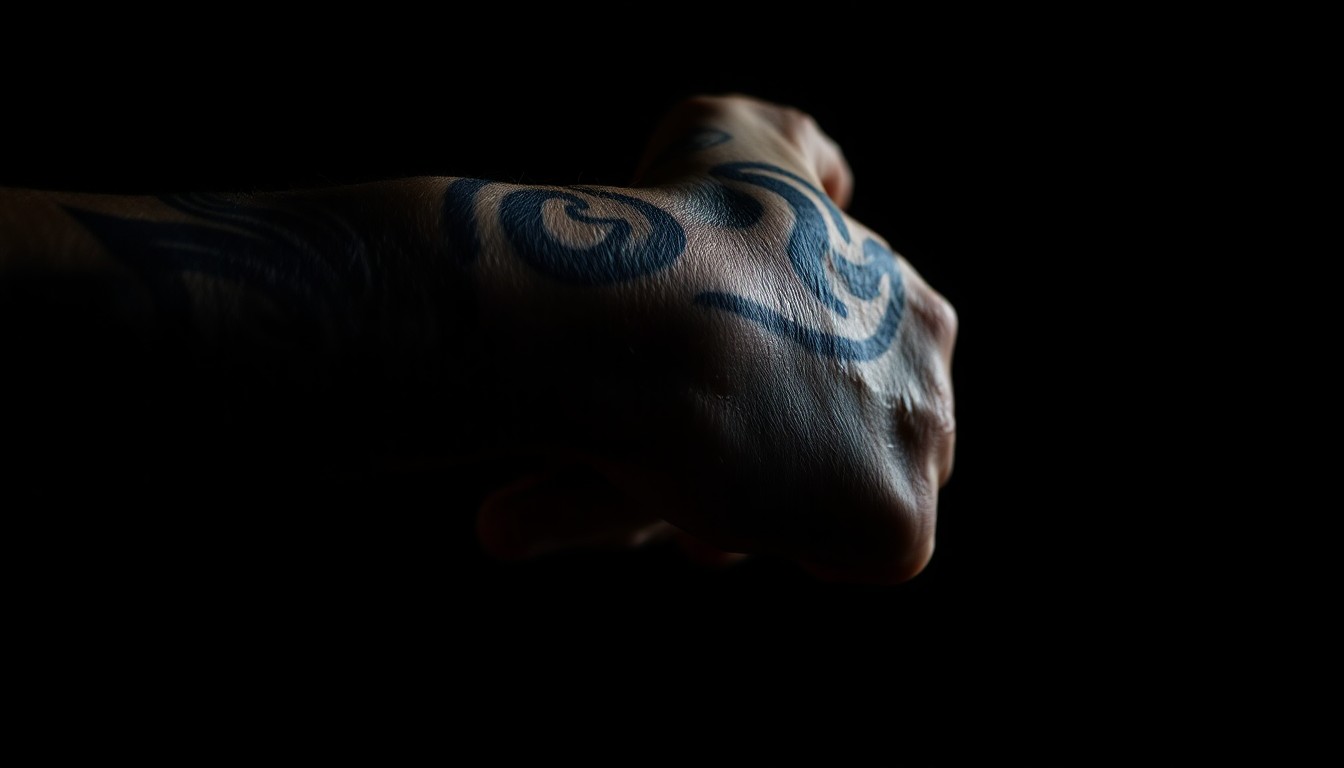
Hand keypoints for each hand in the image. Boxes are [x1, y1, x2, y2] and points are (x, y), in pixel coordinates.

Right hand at [472, 95, 956, 583]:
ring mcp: (924, 447)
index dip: (783, 405)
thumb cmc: (676, 224)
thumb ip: (794, 149)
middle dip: (784, 462)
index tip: (715, 408)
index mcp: (909, 305)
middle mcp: (932, 371)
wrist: (652, 314)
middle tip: (697, 456)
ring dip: (777, 507)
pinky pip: (845, 556)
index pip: (858, 380)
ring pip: (848, 506)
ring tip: (695, 485)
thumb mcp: (736, 130)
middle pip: (857, 448)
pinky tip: (722, 518)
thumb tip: (832, 177)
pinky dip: (782, 546)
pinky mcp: (901, 523)